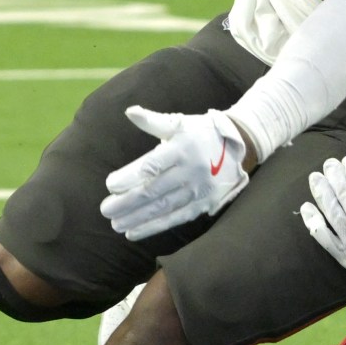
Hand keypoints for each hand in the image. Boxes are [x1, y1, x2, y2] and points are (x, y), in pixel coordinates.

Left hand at [100, 106, 248, 240]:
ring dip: (137, 218)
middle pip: (155, 190)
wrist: (239, 146)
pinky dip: (154, 227)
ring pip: (163, 208)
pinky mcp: (203, 204)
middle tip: (106, 209)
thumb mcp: (179, 123)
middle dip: (128, 202)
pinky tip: (134, 232)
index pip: (152, 165)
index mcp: (182, 148)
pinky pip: (176, 218)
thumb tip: (130, 112)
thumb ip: (153, 121)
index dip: (130, 176)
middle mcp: (191, 171)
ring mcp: (199, 190)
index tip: (110, 185)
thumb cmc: (200, 132)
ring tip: (116, 224)